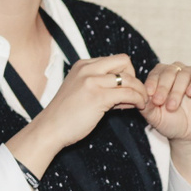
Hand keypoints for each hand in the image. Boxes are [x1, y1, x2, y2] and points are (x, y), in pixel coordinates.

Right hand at [6, 53, 146, 179]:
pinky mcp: (98, 97)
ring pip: (129, 78)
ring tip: (141, 102)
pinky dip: (138, 99)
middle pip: (124, 61)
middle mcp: (88, 69)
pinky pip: (128, 93)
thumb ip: (100, 86)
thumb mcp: (80, 91)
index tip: (125, 90)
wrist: (49, 130)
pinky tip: (137, 107)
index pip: (114, 60)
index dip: (125, 73)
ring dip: (140, 91)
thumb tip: (126, 91)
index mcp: (83, 66)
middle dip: (135, 77)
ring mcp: (92, 82)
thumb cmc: (64, 116)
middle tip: (134, 94)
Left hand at [141, 62, 190, 144]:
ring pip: (185, 72)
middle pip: (169, 71)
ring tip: (173, 106)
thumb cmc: (170, 123)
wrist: (189, 135)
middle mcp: (177, 73)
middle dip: (163, 86)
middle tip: (160, 102)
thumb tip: (140, 95)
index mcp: (162, 78)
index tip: (149, 94)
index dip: (152, 81)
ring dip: (177, 89)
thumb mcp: (154, 116)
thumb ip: (146, 106)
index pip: (156, 72)